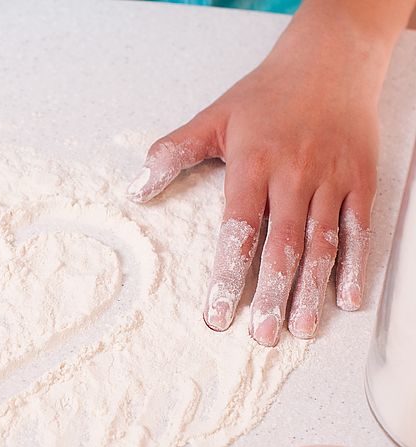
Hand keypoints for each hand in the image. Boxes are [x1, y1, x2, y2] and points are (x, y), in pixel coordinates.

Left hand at [126, 1, 409, 345]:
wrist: (330, 60)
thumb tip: (136, 189)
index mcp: (254, 166)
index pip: (239, 231)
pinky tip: (346, 299)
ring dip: (311, 290)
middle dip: (271, 296)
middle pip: (282, 247)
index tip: (218, 314)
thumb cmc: (266, 95)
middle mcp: (294, 176)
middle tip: (261, 336)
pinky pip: (359, 229)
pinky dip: (356, 265)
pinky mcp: (360, 181)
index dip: (228, 276)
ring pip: (322, 245)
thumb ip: (173, 153)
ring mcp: (331, 180)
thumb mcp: (212, 118)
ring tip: (300, 329)